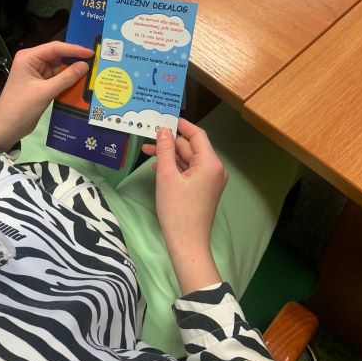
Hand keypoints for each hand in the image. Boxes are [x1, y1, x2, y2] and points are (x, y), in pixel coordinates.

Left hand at [0, 42, 91, 151]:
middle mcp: (33, 61)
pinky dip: (68, 81)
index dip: (74, 49)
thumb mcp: (44, 92)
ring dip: (73, 71)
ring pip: (59, 68)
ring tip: (92, 70)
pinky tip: (81, 82)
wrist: (6, 128)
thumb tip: (85, 66)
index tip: (91, 53)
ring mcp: (37, 73)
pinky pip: (58, 79)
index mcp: (29, 57)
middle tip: (95, 60)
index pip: (55, 48)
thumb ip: (66, 78)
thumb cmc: (21, 107)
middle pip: (58, 56)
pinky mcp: (41, 85)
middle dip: (74, 59)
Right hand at [142, 120, 227, 294]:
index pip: (197, 135)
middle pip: (192, 147)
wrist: (187, 243)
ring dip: (170, 155)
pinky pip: (189, 172)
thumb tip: (163, 130)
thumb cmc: (177, 210)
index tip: (165, 117)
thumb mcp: (166, 176)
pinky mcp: (203, 191)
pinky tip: (157, 166)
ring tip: (147, 150)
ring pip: (189, 160)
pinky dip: (175, 167)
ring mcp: (210, 181)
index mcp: (210, 163)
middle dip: (170, 142)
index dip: (181, 125)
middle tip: (149, 136)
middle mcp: (214, 169)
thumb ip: (164, 150)